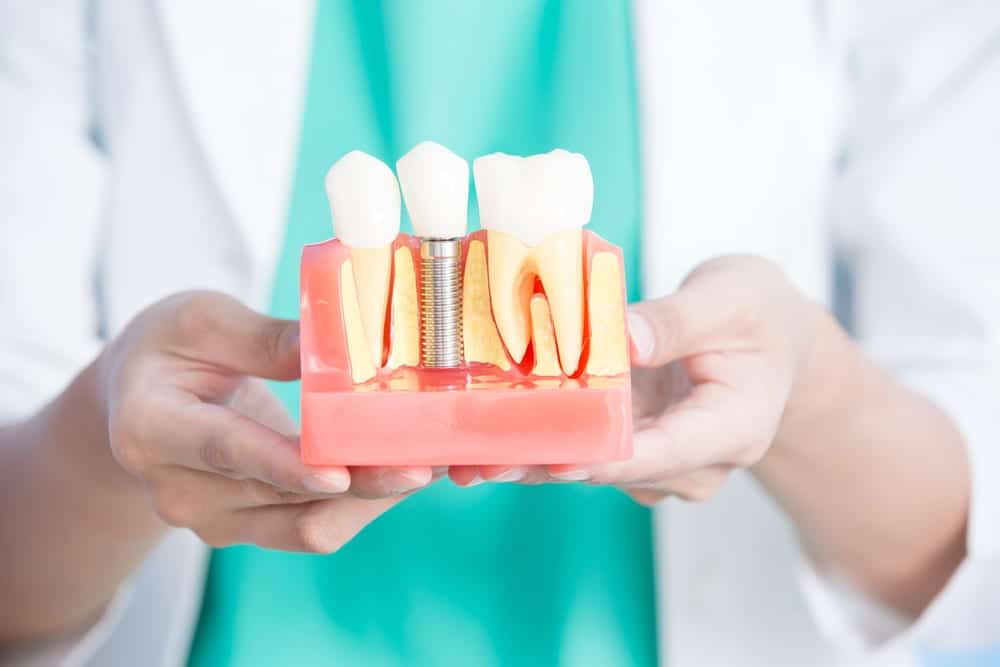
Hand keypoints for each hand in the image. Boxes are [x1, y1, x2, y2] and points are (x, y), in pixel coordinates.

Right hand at [101, 291, 434, 551]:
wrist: (138, 400)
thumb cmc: (169, 348)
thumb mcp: (201, 320)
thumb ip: (266, 339)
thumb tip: (341, 349)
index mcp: (151, 427)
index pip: (225, 450)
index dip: (284, 464)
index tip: (339, 474)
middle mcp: (178, 488)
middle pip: (281, 495)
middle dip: (358, 480)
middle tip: (421, 460)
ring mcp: (213, 518)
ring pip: (307, 526)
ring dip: (372, 500)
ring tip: (428, 464)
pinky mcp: (248, 528)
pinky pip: (315, 528)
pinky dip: (364, 506)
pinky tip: (402, 475)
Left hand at [451, 256, 820, 503]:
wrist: (776, 340)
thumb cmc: (760, 315)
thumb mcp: (730, 299)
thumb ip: (676, 321)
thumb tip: (620, 337)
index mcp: (731, 430)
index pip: (658, 453)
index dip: (598, 457)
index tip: (546, 456)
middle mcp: (694, 461)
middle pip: (612, 468)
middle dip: (543, 461)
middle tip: (474, 458)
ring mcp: (662, 458)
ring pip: (591, 464)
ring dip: (532, 454)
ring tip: (463, 449)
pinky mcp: (636, 443)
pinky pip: (587, 445)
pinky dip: (543, 434)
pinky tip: (487, 428)